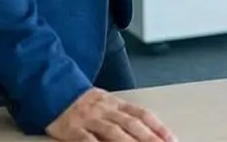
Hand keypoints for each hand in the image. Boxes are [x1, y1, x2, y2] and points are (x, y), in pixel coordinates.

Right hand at [46, 87, 175, 140]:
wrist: (56, 90)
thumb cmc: (84, 102)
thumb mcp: (106, 104)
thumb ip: (123, 116)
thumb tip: (145, 130)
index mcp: (116, 103)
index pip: (142, 114)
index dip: (158, 127)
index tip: (171, 139)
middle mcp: (106, 110)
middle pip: (132, 124)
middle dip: (149, 138)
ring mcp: (90, 119)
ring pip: (113, 132)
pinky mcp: (73, 129)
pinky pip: (87, 140)